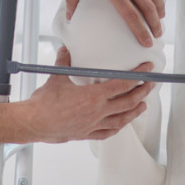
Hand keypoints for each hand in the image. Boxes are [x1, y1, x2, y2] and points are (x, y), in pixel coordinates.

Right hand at [22, 47, 154, 142]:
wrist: (34, 123)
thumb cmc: (44, 103)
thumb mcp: (56, 77)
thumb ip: (64, 62)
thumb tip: (65, 50)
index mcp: (93, 96)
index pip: (122, 84)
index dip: (138, 76)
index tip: (147, 70)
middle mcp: (97, 112)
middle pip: (128, 102)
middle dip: (142, 92)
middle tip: (150, 85)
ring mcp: (93, 125)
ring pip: (121, 119)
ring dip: (135, 111)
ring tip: (143, 105)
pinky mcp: (86, 134)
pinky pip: (108, 132)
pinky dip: (118, 127)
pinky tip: (121, 124)